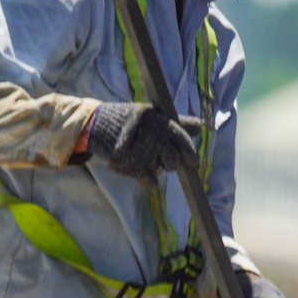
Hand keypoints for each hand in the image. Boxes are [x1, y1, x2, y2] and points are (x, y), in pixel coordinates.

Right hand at [87, 102, 201, 181]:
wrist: (97, 124)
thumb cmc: (130, 122)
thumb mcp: (152, 117)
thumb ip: (176, 123)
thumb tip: (201, 126)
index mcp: (158, 120)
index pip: (181, 138)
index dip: (190, 152)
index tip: (193, 162)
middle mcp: (150, 134)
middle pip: (173, 159)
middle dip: (171, 162)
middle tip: (162, 158)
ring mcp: (139, 150)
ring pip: (160, 169)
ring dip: (156, 167)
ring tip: (144, 157)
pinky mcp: (128, 164)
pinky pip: (149, 180)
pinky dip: (147, 178)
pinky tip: (140, 168)